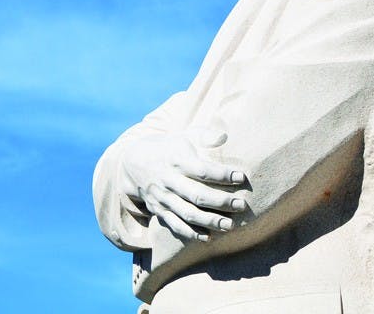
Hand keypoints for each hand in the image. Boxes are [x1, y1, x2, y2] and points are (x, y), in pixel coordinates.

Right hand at [118, 130, 246, 242]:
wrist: (133, 163)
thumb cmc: (168, 148)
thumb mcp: (183, 136)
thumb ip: (204, 136)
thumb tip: (223, 136)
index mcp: (177, 160)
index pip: (202, 170)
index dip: (222, 174)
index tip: (241, 177)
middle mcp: (169, 181)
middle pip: (197, 195)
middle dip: (220, 202)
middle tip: (241, 205)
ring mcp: (163, 198)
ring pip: (187, 213)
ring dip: (209, 221)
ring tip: (230, 225)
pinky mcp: (159, 211)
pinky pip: (175, 225)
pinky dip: (191, 233)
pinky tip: (208, 237)